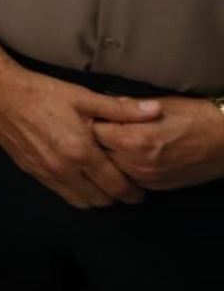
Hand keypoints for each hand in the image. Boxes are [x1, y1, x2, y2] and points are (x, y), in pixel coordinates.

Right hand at [0, 62, 159, 207]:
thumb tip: (154, 110)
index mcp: (81, 152)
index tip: (141, 189)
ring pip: (79, 202)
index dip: (134, 192)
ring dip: (94, 196)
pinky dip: (73, 190)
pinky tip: (76, 174)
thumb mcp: (83, 96)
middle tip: (124, 185)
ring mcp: (45, 172)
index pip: (117, 187)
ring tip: (101, 182)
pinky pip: (59, 192)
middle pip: (101, 201)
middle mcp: (64, 169)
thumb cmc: (40, 91)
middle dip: (116, 196)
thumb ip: (121, 109)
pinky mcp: (30, 170)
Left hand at [93, 96, 223, 189]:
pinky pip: (128, 178)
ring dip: (109, 155)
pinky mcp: (156, 186)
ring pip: (111, 168)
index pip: (94, 131)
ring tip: (114, 141)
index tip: (94, 114)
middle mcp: (137, 162)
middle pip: (99, 152)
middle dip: (96, 140)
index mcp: (135, 139)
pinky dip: (124, 167)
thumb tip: (104, 105)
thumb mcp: (160, 104)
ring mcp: (147, 178)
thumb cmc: (196, 117)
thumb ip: (128, 107)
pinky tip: (129, 155)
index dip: (92, 120)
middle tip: (100, 128)